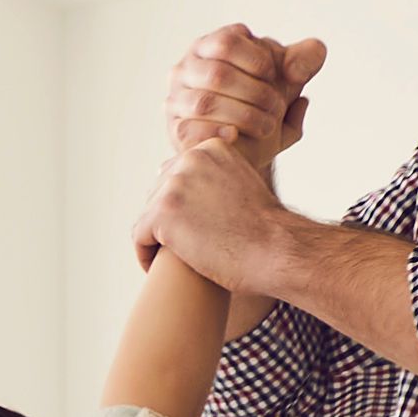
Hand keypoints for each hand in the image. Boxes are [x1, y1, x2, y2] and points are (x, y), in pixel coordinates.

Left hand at [142, 136, 299, 290]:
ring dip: (155, 239)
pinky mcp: (163, 213)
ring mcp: (175, 184)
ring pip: (148, 215)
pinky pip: (139, 236)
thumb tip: (186, 187)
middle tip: (180, 247)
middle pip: (158, 193)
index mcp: (210, 149)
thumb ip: (216, 178)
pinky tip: (155, 268)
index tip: (190, 228)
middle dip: (166, 221)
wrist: (278, 250)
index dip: (180, 205)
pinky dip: (144, 254)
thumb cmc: (266, 230)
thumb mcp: (242, 185)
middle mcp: (190, 158)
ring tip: (170, 260)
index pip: (176, 174)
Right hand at [163, 25, 321, 163]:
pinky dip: (216, 133)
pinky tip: (235, 136)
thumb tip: (309, 58)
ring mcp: (177, 99)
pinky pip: (189, 130)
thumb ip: (305, 61)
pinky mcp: (175, 129)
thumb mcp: (289, 80)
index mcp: (211, 45)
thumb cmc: (265, 102)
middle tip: (277, 108)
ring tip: (267, 125)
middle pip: (217, 74)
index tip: (276, 75)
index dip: (257, 60)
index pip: (227, 42)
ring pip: (204, 103)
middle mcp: (188, 68)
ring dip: (243, 116)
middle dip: (255, 93)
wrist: (250, 145)